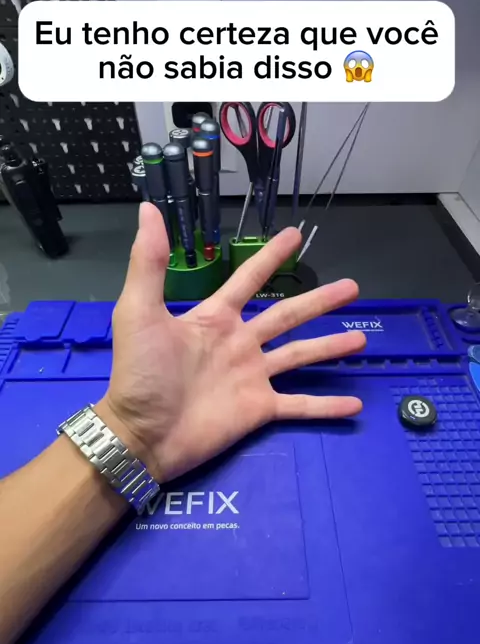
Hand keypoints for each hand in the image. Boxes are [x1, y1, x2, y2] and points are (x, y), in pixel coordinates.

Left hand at [97, 203, 365, 481]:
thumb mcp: (140, 312)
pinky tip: (354, 404)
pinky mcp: (259, 410)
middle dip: (319, 301)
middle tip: (352, 287)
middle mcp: (239, 344)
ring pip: (299, 357)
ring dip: (329, 348)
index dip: (271, 257)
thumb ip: (150, 262)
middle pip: (287, 315)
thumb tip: (149, 209)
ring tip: (360, 340)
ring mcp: (251, 378)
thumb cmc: (140, 373)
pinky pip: (299, 405)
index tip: (295, 235)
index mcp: (215, 319)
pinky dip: (325, 406)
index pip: (249, 279)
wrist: (141, 434)